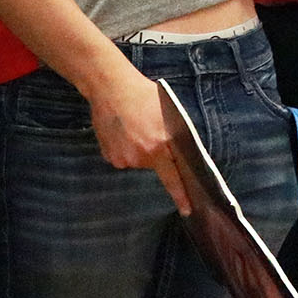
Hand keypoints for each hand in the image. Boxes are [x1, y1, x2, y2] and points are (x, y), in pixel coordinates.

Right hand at [86, 61, 190, 215]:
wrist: (111, 88)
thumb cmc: (145, 96)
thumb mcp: (169, 114)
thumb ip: (175, 138)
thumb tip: (182, 156)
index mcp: (160, 145)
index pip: (173, 177)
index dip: (181, 195)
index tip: (187, 210)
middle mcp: (141, 156)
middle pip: (155, 165)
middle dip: (156, 153)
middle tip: (150, 130)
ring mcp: (123, 158)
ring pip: (138, 161)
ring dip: (139, 150)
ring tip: (134, 126)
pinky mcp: (110, 157)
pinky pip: (123, 158)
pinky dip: (125, 149)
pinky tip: (122, 132)